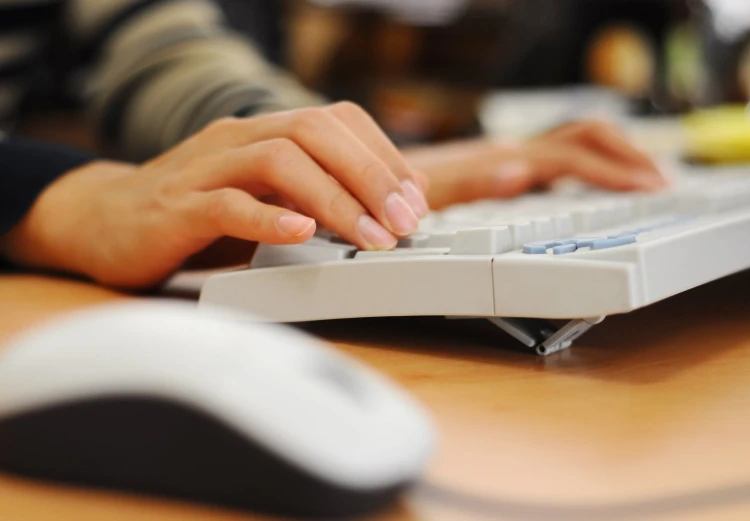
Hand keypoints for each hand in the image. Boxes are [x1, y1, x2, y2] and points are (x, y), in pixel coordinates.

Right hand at [0, 103, 429, 287]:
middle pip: (315, 131)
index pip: (337, 120)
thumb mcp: (268, 198)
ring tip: (369, 237)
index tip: (416, 200)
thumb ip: (321, 194)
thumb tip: (395, 199)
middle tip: (405, 221)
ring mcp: (205, 169)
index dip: (384, 156)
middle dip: (371, 175)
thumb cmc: (195, 213)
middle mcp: (239, 139)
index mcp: (265, 133)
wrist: (105, 222)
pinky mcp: (177, 208)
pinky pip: (227, 203)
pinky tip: (301, 232)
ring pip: (278, 161)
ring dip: (334, 199)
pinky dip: (269, 217)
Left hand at [403, 120, 666, 209]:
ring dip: (612, 157)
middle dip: (626, 155)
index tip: (651, 188)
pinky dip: (586, 167)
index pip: (573, 155)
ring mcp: (507, 160)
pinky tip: (592, 187)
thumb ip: (474, 183)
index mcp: (502, 161)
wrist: (370, 183)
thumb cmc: (397, 193)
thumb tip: (520, 172)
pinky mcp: (500, 169)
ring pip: (573, 143)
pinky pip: (555, 161)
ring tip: (640, 181)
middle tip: (660, 181)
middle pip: (583, 137)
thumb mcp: (432, 195)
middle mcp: (510, 154)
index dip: (615, 171)